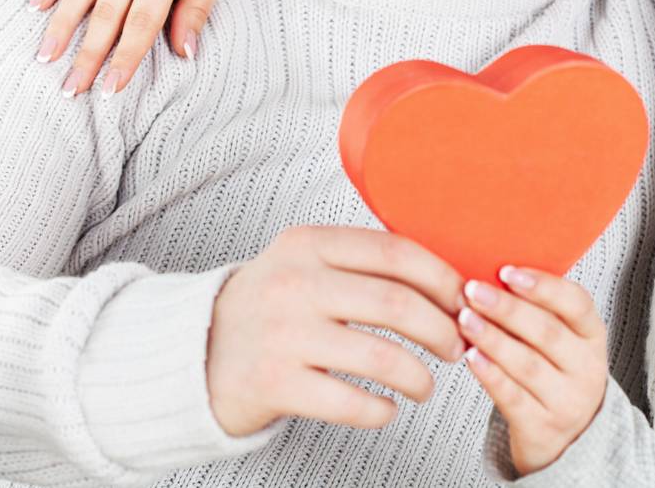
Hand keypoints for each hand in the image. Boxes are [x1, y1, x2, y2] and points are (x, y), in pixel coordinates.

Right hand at [28, 0, 272, 96]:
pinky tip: (35, 6)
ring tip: (43, 57)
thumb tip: (184, 54)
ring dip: (60, 25)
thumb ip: (196, 10)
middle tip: (69, 89)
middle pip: (105, 14)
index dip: (124, 59)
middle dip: (86, 55)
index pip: (141, 24)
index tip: (109, 90)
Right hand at [206, 226, 466, 436]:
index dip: (442, 279)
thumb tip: (448, 281)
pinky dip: (381, 411)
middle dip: (442, 330)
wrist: (193, 350)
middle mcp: (296, 283)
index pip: (396, 253)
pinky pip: (351, 403)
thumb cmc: (270, 306)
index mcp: (310, 244)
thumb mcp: (306, 262)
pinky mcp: (275, 384)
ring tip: (425, 385)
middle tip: (455, 346)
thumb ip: (362, 261)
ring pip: (383, 358)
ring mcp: (283, 335)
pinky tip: (387, 408)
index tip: (462, 301)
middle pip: (398, 304)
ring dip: (420, 376)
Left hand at [458, 267, 608, 476]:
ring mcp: (568, 402)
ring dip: (492, 338)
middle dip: (507, 308)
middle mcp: (587, 369)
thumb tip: (492, 275)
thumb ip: (538, 310)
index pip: (577, 304)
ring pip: (527, 364)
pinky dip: (490, 374)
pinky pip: (512, 398)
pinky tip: (470, 356)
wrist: (570, 438)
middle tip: (474, 291)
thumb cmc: (554, 372)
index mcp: (593, 336)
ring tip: (464, 319)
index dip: (542, 286)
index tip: (507, 271)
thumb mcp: (563, 341)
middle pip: (547, 332)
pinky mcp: (543, 429)